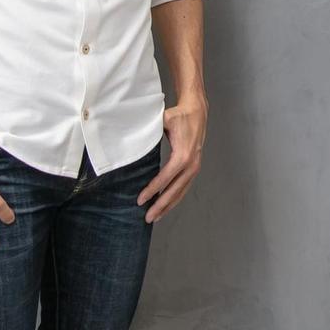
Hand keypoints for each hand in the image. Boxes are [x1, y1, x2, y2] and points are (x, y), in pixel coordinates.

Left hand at [137, 94, 206, 224]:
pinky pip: (184, 187)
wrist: (197, 111)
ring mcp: (195, 167)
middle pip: (175, 190)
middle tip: (147, 217)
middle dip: (161, 205)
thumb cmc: (179, 116)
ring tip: (155, 217)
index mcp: (183, 154)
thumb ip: (150, 130)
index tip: (140, 200)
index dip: (153, 189)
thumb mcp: (163, 120)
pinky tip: (166, 205)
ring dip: (168, 205)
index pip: (166, 177)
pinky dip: (175, 198)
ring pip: (181, 192)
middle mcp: (192, 164)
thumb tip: (132, 138)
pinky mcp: (195, 167)